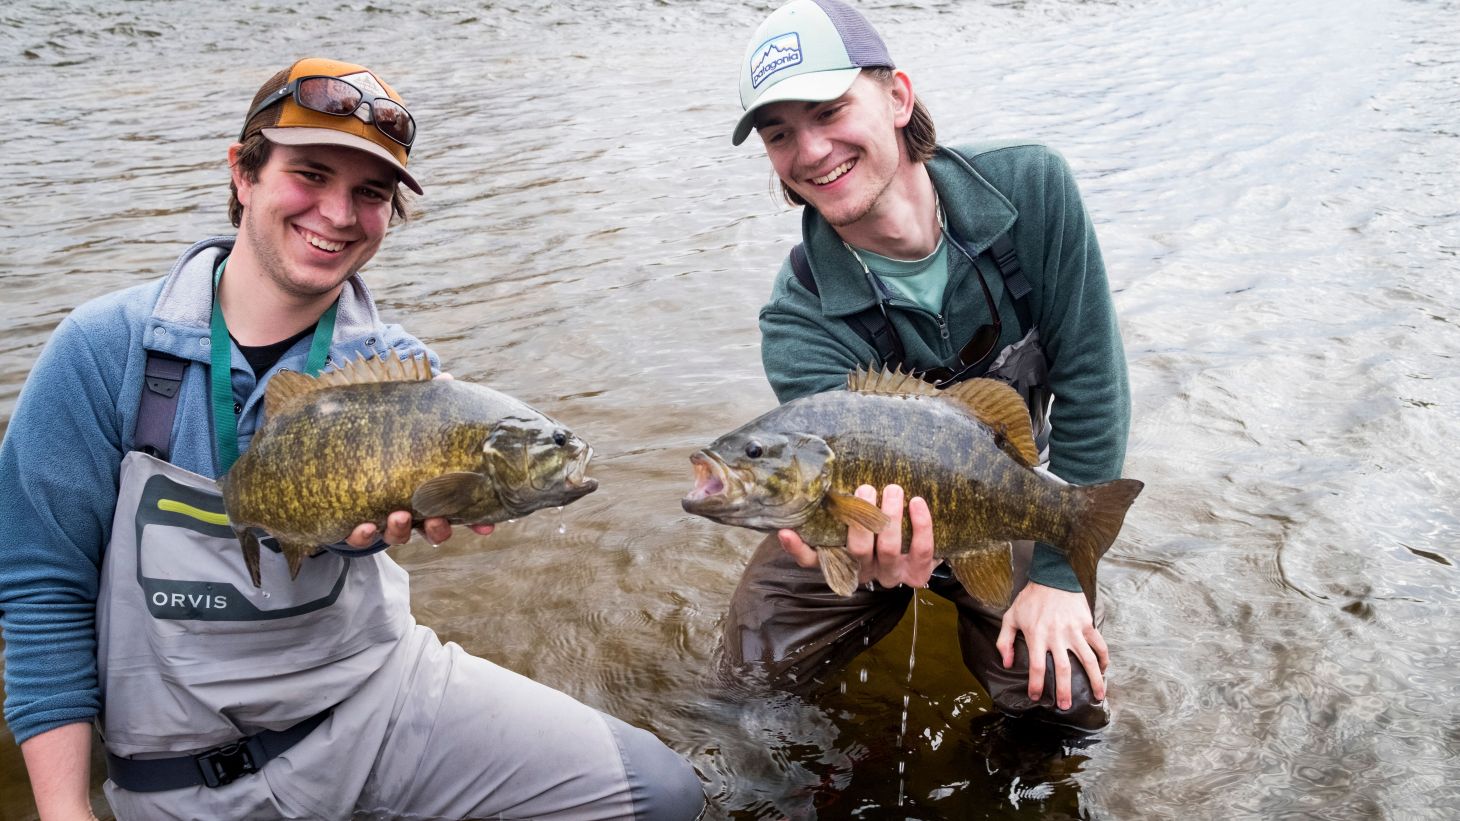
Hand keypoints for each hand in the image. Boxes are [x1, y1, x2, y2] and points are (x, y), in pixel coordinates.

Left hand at [337, 370, 493, 547]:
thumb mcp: (407, 421)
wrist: (335, 454)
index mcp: (430, 489)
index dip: (476, 521)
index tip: (487, 527)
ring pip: (399, 535)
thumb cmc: (385, 437)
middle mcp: (411, 509)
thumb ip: (427, 404)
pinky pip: (358, 537)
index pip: (459, 510)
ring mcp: (383, 518)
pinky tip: (363, 525)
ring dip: (401, 530)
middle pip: (433, 529)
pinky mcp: (354, 523)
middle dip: (438, 528)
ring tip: (399, 516)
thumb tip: (445, 377)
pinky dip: (362, 535)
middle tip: (437, 520)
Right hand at [777, 484, 936, 588]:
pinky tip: (917, 502)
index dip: (798, 548)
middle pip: (857, 550)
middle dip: (861, 518)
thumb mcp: (857, 523)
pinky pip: (921, 550)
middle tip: (865, 489)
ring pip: (889, 549)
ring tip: (893, 488)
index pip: (813, 560)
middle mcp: (863, 571)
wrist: (918, 552)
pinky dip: (921, 525)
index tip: (785, 531)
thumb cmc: (881, 529)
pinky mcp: (917, 573)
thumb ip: (840, 510)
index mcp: (842, 561)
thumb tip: (818, 483)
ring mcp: (891, 574)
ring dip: (891, 516)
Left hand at [997, 582, 1107, 709]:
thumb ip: (1005, 641)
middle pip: (1064, 670)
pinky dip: (1104, 659)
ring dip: (1094, 681)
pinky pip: (1099, 645)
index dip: (1036, 685)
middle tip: (1066, 706)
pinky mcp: (1087, 624)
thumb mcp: (1011, 617)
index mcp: (1037, 636)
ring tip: (1098, 697)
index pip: (1037, 667)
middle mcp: (1057, 636)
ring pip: (1088, 661)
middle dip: (1065, 691)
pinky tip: (1104, 671)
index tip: (1036, 697)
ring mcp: (1075, 631)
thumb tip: (1007, 663)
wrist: (1052, 576)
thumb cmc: (1030, 598)